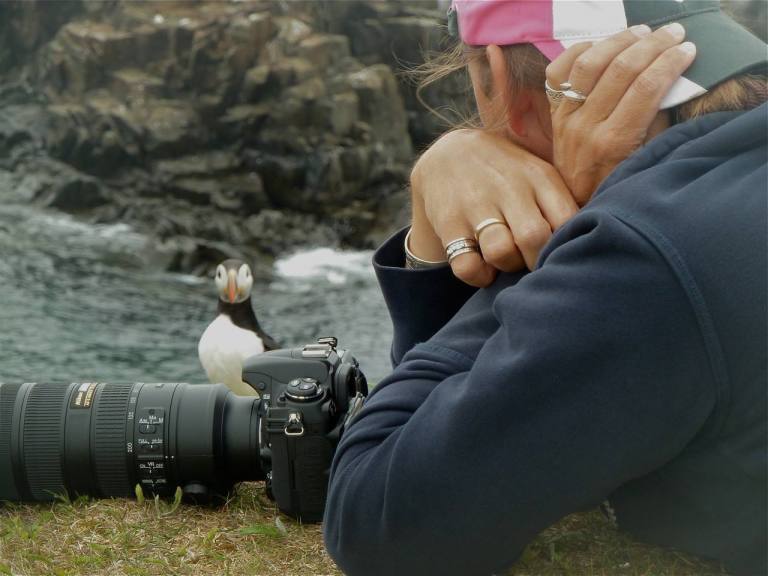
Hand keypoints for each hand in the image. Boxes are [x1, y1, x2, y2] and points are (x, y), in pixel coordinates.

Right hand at [409, 129, 577, 286]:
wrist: (449, 155)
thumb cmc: (508, 176)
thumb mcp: (538, 175)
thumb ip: (564, 204)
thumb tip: (596, 241)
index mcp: (539, 178)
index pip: (567, 220)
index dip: (568, 246)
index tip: (562, 254)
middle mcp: (509, 189)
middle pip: (535, 238)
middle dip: (537, 262)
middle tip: (533, 262)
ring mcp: (476, 205)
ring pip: (501, 252)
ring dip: (507, 266)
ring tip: (507, 261)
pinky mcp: (450, 223)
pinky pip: (467, 266)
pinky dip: (478, 276)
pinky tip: (483, 267)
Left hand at [547, 23, 696, 203]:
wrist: (577, 201)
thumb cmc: (619, 180)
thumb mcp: (647, 159)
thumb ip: (656, 121)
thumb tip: (672, 82)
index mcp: (614, 142)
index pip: (645, 87)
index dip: (670, 62)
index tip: (688, 48)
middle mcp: (586, 127)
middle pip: (620, 70)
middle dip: (652, 45)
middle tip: (673, 32)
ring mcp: (566, 118)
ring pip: (589, 64)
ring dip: (618, 41)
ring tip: (642, 32)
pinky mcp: (554, 112)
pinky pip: (557, 73)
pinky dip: (577, 52)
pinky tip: (601, 45)